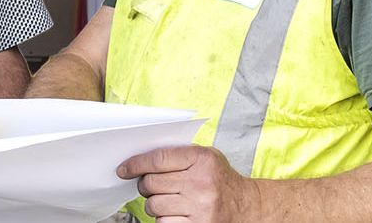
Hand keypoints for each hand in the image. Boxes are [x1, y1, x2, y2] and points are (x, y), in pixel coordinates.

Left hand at [119, 145, 250, 221]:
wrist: (248, 206)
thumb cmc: (221, 181)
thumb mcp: (206, 158)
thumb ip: (178, 156)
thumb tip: (141, 161)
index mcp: (202, 160)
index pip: (157, 159)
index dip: (135, 164)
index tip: (124, 170)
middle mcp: (201, 182)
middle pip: (151, 183)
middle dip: (146, 186)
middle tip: (153, 187)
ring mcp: (200, 207)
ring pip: (154, 205)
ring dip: (156, 204)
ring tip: (171, 201)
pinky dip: (165, 219)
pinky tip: (177, 214)